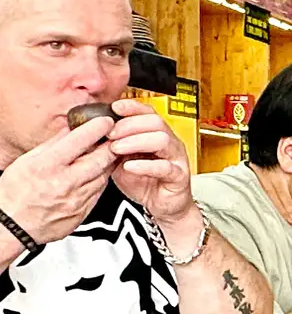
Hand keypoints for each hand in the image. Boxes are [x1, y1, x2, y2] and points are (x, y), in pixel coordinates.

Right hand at [0, 107, 119, 245]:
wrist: (12, 226)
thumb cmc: (13, 194)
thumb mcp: (26, 162)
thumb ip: (51, 145)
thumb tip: (69, 129)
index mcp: (47, 166)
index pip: (79, 141)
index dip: (97, 129)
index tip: (106, 122)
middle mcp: (64, 183)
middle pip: (100, 159)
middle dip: (113, 145)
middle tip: (118, 137)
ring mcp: (76, 200)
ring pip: (103, 176)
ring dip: (109, 163)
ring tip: (109, 154)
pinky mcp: (83, 212)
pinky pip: (99, 193)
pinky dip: (101, 181)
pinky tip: (98, 175)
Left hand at [106, 99, 192, 223]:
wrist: (161, 206)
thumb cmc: (143, 181)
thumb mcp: (121, 159)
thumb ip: (112, 144)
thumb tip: (91, 131)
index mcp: (156, 134)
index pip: (148, 112)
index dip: (132, 107)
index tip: (115, 107)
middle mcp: (169, 143)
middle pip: (155, 121)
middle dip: (129, 125)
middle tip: (110, 134)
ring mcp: (176, 159)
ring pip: (162, 139)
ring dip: (136, 141)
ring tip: (116, 149)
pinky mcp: (179, 177)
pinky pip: (165, 167)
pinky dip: (145, 166)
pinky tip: (129, 166)